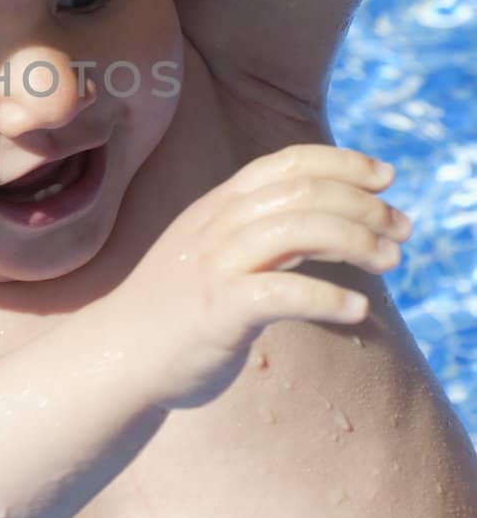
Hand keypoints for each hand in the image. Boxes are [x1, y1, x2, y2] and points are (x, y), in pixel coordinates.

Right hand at [122, 145, 410, 412]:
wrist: (116, 356)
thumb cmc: (175, 310)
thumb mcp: (216, 252)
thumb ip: (264, 233)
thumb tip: (334, 221)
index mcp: (217, 206)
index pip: (286, 162)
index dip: (342, 161)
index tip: (386, 177)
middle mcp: (215, 225)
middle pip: (301, 191)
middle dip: (363, 204)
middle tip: (402, 229)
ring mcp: (214, 266)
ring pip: (297, 229)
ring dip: (356, 241)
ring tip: (391, 261)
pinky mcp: (218, 311)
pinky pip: (283, 294)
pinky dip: (328, 298)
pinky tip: (357, 312)